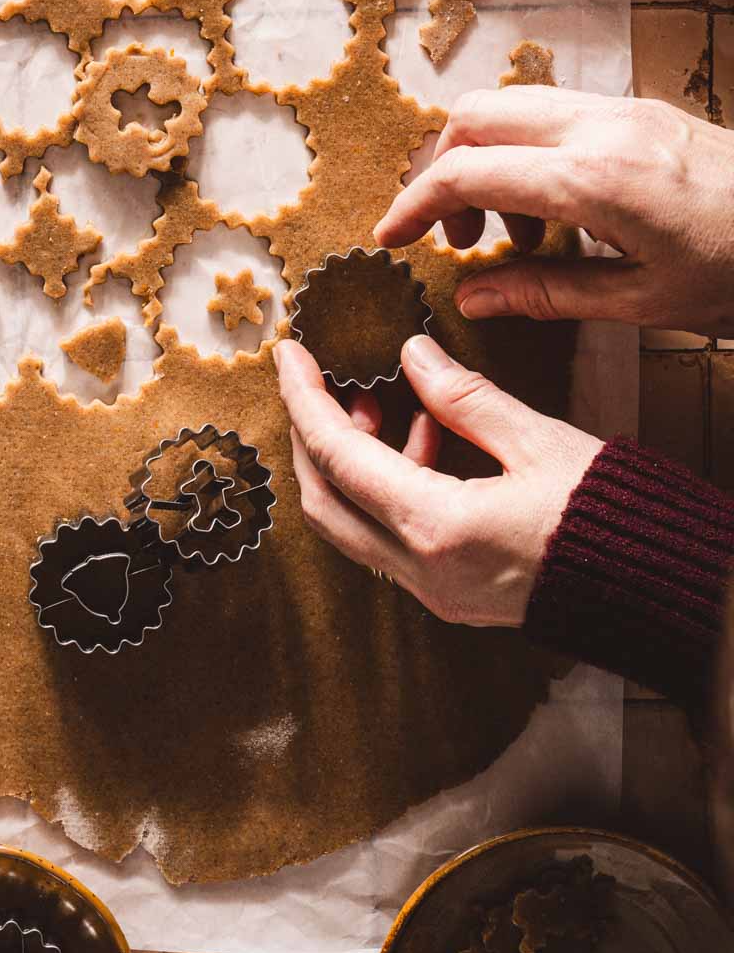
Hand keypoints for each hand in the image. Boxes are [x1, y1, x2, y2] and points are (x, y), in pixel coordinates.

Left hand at [274, 334, 601, 626]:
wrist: (662, 594)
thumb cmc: (612, 517)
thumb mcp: (537, 441)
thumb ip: (464, 397)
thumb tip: (411, 353)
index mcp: (436, 529)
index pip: (337, 456)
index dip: (304, 398)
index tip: (289, 355)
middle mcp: (422, 572)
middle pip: (325, 500)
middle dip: (311, 437)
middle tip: (320, 384)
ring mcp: (435, 593)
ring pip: (355, 525)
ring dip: (353, 464)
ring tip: (386, 405)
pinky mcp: (453, 598)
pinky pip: (392, 541)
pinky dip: (390, 490)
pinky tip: (427, 441)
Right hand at [374, 88, 733, 337]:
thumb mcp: (644, 303)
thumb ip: (547, 293)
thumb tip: (472, 298)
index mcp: (593, 180)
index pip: (466, 173)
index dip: (414, 205)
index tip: (389, 239)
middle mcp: (600, 127)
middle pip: (473, 116)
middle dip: (442, 172)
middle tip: (458, 241)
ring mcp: (624, 109)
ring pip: (512, 105)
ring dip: (486, 160)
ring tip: (517, 238)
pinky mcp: (643, 110)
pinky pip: (556, 113)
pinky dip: (528, 153)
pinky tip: (559, 214)